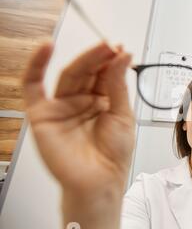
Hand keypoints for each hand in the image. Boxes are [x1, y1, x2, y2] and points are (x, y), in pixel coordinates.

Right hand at [23, 42, 135, 197]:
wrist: (99, 182)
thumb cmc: (113, 155)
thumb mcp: (123, 115)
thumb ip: (118, 85)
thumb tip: (122, 57)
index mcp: (102, 101)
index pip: (104, 74)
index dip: (111, 60)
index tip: (121, 49)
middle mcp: (81, 101)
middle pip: (87, 72)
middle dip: (99, 57)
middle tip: (110, 46)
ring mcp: (61, 106)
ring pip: (68, 75)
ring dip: (83, 59)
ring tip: (100, 48)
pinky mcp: (42, 114)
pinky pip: (33, 86)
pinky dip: (35, 65)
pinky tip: (45, 47)